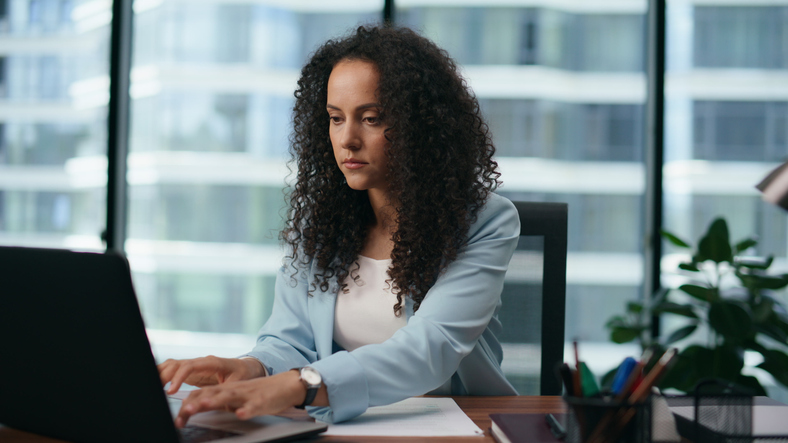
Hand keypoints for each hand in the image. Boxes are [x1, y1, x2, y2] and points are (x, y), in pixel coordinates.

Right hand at [158, 356, 264, 394]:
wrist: (247, 367)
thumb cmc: (243, 374)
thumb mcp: (236, 383)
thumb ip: (223, 390)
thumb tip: (210, 400)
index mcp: (211, 362)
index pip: (190, 366)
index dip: (178, 378)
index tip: (171, 391)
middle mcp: (200, 361)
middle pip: (177, 364)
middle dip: (164, 375)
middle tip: (156, 390)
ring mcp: (194, 365)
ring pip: (173, 365)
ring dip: (161, 373)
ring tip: (152, 386)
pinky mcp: (191, 371)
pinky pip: (173, 369)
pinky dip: (163, 374)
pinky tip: (155, 381)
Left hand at [174, 370, 306, 427]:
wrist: (285, 384)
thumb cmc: (259, 393)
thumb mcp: (235, 397)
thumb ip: (219, 401)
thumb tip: (199, 407)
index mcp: (226, 389)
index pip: (202, 394)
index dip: (188, 404)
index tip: (179, 419)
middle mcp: (234, 390)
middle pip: (211, 394)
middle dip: (195, 404)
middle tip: (182, 414)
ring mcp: (247, 395)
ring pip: (229, 396)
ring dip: (214, 401)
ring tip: (202, 406)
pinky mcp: (262, 401)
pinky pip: (254, 405)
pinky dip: (247, 410)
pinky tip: (241, 414)